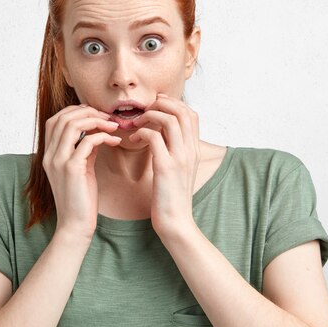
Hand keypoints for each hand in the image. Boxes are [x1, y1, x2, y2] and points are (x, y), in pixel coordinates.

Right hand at [43, 104, 120, 238]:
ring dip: (96, 120)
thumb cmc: (81, 198)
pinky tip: (115, 141)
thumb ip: (83, 149)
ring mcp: (58, 161)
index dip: (75, 111)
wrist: (75, 225)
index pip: (55, 119)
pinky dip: (104, 136)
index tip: (96, 115)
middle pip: (63, 117)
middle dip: (87, 111)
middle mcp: (50, 155)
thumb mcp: (81, 168)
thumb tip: (95, 132)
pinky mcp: (71, 169)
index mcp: (49, 154)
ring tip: (113, 126)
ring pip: (73, 124)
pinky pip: (88, 141)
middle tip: (107, 117)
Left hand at [128, 93, 199, 236]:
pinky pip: (154, 137)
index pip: (191, 114)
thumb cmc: (172, 197)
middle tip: (144, 111)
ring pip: (169, 119)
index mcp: (194, 150)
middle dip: (162, 103)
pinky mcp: (166, 167)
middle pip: (182, 111)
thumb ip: (175, 151)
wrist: (176, 222)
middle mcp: (190, 151)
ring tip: (137, 123)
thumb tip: (163, 135)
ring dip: (150, 115)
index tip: (156, 106)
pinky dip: (141, 132)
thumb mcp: (179, 170)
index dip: (174, 103)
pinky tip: (133, 139)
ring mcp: (180, 158)